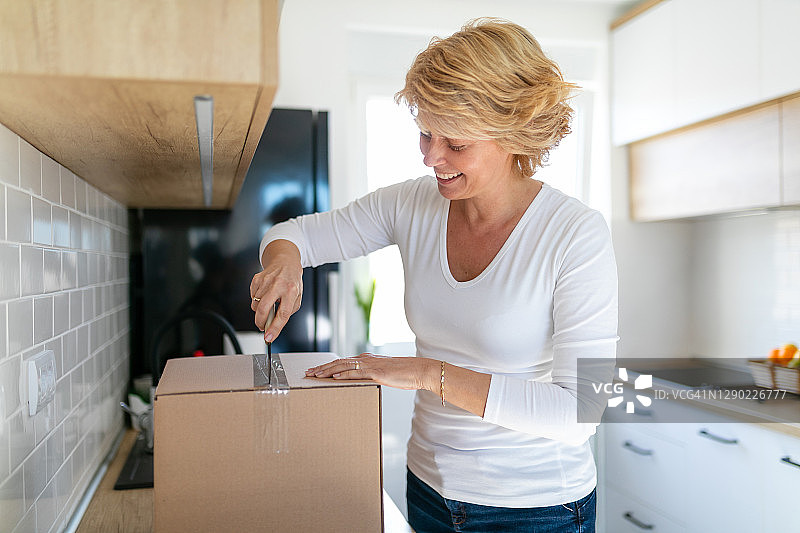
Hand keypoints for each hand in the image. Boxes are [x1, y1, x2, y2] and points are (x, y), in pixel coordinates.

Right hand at [250, 240, 302, 341]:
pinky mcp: (257, 279)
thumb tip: (273, 326)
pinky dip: (256, 300)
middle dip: (260, 322)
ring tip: (269, 303)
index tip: (269, 337)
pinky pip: (252, 297)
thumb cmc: (292, 282)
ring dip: (260, 310)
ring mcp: (266, 281)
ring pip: (256, 305)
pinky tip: (265, 294)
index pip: (283, 314)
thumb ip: (287, 312)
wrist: (285, 262)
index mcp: (291, 291)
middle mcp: (278, 285)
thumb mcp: (297, 297)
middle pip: (264, 309)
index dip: (275, 328)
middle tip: (262, 326)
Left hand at [305, 354, 438, 391]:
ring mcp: (370, 365)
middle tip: (307, 373)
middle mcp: (365, 360)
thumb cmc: (403, 374)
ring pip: (343, 367)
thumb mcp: (384, 373)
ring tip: (315, 375)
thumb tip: (362, 381)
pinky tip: (334, 378)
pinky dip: (343, 375)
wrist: (418, 370)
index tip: (315, 370)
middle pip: (338, 363)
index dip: (327, 366)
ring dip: (327, 371)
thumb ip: (371, 375)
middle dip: (321, 368)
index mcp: (366, 359)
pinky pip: (356, 374)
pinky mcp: (376, 372)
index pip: (342, 362)